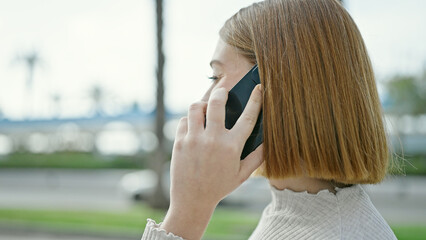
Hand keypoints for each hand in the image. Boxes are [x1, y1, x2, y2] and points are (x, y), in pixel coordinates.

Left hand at [160, 85, 263, 239]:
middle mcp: (213, 140)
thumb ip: (257, 158)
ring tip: (206, 110)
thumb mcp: (242, 175)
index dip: (255, 100)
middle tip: (222, 92)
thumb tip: (268, 142)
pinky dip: (189, 120)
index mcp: (232, 147)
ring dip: (202, 105)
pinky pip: (183, 121)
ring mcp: (194, 140)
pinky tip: (194, 127)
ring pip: (196, 107)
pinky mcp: (179, 142)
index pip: (248, 117)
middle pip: (217, 102)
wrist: (192, 201)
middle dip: (221, 91)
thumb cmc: (219, 188)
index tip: (259, 88)